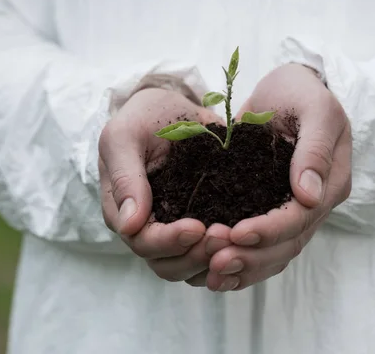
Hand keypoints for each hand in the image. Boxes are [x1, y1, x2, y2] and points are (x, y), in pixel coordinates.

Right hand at [99, 86, 230, 282]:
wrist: (173, 108)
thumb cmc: (143, 118)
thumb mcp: (125, 136)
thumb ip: (125, 177)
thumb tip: (129, 224)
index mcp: (123, 212)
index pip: (143, 243)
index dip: (169, 242)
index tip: (198, 227)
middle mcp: (149, 228)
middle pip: (168, 264)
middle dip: (197, 255)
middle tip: (227, 235)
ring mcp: (176, 229)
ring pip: (192, 266)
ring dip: (215, 259)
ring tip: (238, 238)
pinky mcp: (204, 222)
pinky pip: (215, 252)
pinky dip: (232, 253)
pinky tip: (250, 242)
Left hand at [206, 64, 351, 290]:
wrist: (287, 89)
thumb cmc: (302, 92)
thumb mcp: (315, 108)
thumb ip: (315, 149)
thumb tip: (309, 194)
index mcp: (331, 182)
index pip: (301, 218)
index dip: (270, 230)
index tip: (236, 233)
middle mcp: (315, 203)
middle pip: (287, 244)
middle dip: (252, 256)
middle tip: (215, 260)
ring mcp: (294, 210)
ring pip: (274, 253)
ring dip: (244, 267)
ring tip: (210, 273)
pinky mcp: (270, 209)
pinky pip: (260, 246)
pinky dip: (240, 260)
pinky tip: (212, 271)